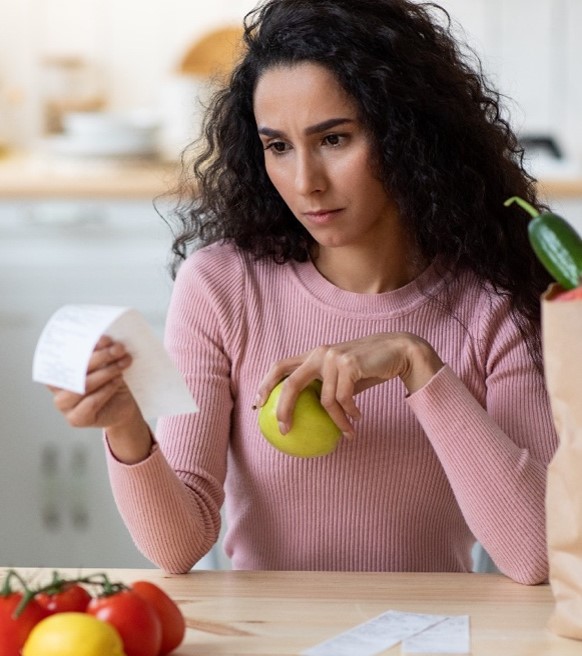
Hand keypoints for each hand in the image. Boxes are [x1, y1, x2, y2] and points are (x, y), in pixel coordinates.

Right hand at [49, 335, 152, 462]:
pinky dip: (106, 389)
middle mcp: (57, 387)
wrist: (123, 405)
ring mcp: (64, 405)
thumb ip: (100, 350)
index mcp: (58, 369)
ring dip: (106, 372)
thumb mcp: (106, 362)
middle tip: (118, 348)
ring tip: (122, 364)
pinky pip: (91, 402)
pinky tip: (117, 381)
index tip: (103, 338)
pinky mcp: (76, 419)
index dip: (82, 346)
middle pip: (75, 369)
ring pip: (84, 385)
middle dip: (100, 357)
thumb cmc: (111, 380)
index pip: (63, 355)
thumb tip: (103, 338)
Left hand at [255, 332, 443, 436]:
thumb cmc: (370, 367)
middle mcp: (320, 353)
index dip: (266, 384)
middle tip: (284, 429)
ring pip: (326, 400)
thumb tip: (310, 416)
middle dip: (283, 407)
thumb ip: (326, 387)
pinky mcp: (349, 364)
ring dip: (337, 421)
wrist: (398, 351)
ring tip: (348, 433)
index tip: (257, 403)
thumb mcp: (343, 376)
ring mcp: (334, 357)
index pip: (281, 366)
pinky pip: (344, 399)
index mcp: (315, 354)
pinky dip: (350, 414)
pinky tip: (358, 419)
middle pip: (291, 382)